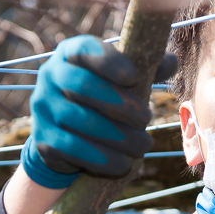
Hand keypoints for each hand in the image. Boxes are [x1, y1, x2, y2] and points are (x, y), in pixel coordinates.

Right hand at [21, 35, 163, 188]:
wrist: (66, 134)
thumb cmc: (102, 99)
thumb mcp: (123, 80)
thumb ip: (146, 68)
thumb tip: (172, 62)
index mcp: (70, 53)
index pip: (85, 49)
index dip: (109, 62)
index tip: (134, 76)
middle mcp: (49, 76)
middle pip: (81, 85)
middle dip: (119, 103)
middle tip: (147, 118)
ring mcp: (42, 108)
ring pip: (78, 120)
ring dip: (116, 136)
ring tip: (143, 145)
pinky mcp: (43, 139)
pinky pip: (71, 148)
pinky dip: (101, 158)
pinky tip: (123, 164)